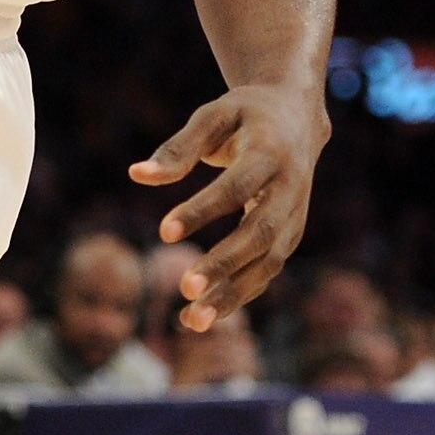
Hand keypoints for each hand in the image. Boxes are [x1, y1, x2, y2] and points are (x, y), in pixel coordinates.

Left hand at [129, 81, 327, 328]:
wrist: (298, 117)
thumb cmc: (245, 114)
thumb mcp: (213, 117)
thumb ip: (178, 148)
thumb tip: (136, 175)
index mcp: (271, 151)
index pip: (237, 187)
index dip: (203, 210)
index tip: (163, 232)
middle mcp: (290, 188)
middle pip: (260, 232)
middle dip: (224, 263)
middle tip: (184, 287)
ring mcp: (295, 216)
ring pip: (268, 262)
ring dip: (232, 294)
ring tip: (191, 320)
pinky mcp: (290, 236)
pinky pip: (265, 272)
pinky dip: (236, 297)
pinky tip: (200, 316)